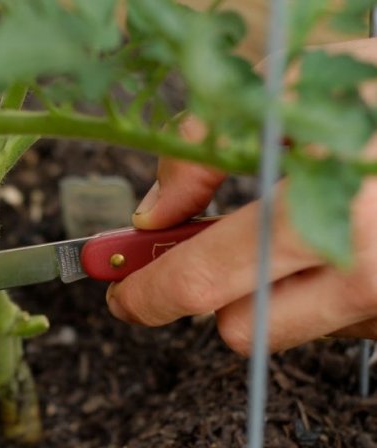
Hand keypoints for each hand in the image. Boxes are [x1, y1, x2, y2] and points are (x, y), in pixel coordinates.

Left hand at [106, 96, 376, 354]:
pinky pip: (344, 322)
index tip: (124, 296)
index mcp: (325, 212)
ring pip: (291, 330)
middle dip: (211, 297)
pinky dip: (325, 290)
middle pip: (240, 330)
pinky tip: (343, 241)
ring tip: (297, 229)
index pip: (203, 281)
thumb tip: (155, 212)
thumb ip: (209, 148)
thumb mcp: (302, 86)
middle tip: (202, 257)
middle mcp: (365, 274)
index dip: (149, 293)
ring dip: (273, 293)